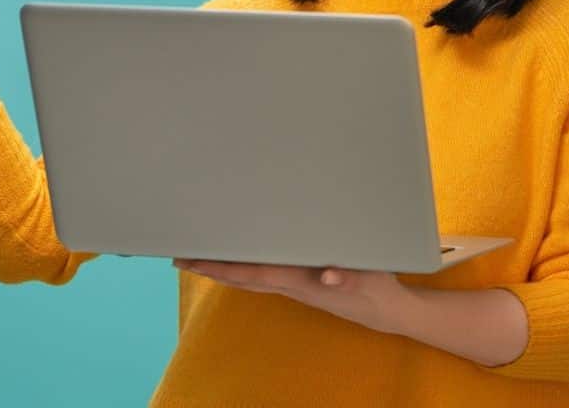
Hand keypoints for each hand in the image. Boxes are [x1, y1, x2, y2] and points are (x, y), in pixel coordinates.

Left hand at [173, 258, 409, 335]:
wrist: (388, 311)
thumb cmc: (378, 288)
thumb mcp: (371, 277)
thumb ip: (351, 275)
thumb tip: (330, 274)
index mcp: (301, 279)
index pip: (254, 273)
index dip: (224, 267)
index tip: (197, 260)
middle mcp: (292, 284)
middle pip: (242, 277)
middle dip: (211, 268)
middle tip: (180, 257)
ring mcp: (295, 286)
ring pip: (250, 279)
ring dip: (222, 270)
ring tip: (197, 259)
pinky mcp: (301, 284)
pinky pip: (263, 278)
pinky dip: (242, 271)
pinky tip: (233, 264)